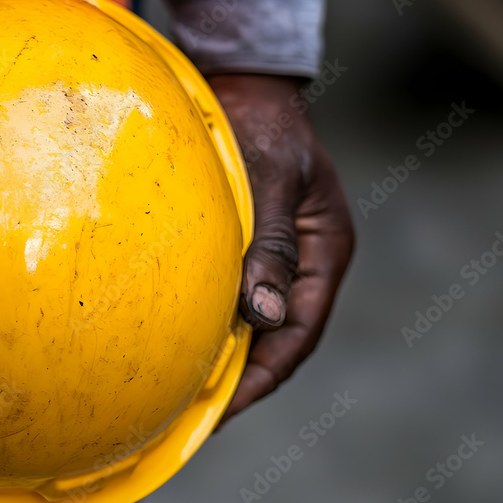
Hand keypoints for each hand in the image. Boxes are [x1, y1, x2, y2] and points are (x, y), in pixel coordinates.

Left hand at [207, 74, 353, 424]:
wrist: (242, 86)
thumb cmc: (259, 124)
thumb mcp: (271, 178)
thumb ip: (267, 243)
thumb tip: (262, 315)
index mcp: (325, 251)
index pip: (297, 332)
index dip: (261, 376)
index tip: (223, 408)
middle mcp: (302, 263)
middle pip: (274, 339)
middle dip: (238, 379)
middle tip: (192, 416)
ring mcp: (272, 257)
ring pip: (250, 322)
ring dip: (221, 357)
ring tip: (181, 393)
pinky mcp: (242, 248)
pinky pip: (229, 298)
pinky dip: (208, 324)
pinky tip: (177, 342)